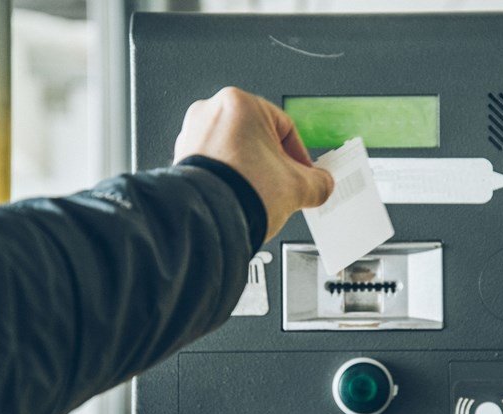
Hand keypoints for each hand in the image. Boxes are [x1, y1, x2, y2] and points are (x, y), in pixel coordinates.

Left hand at [174, 87, 333, 241]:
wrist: (206, 221)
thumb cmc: (240, 193)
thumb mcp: (297, 188)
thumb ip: (318, 182)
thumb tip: (321, 184)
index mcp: (240, 103)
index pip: (285, 128)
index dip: (300, 156)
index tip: (304, 174)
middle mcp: (211, 112)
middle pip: (256, 139)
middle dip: (271, 164)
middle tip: (282, 186)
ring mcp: (192, 135)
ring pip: (233, 152)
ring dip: (249, 172)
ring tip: (258, 195)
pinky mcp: (181, 159)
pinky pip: (214, 165)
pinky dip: (228, 179)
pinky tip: (238, 198)